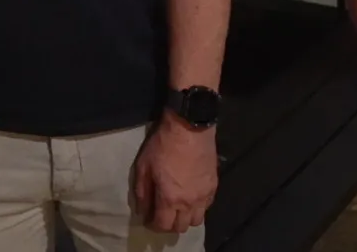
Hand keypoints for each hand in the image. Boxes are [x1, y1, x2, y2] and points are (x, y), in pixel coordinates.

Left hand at [131, 117, 217, 233]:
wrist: (189, 128)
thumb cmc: (163, 145)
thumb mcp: (144, 166)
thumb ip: (143, 191)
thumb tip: (142, 210)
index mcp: (170, 199)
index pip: (163, 225)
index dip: (154, 226)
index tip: (149, 219)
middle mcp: (189, 202)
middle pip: (181, 227)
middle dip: (169, 225)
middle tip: (162, 214)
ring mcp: (204, 196)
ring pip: (197, 221)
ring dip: (186, 218)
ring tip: (178, 208)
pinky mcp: (214, 186)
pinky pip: (207, 207)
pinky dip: (198, 208)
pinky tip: (190, 197)